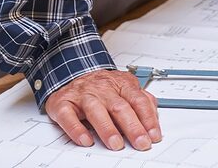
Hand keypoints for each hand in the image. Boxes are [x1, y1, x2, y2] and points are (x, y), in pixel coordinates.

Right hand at [43, 68, 160, 150]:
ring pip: (95, 110)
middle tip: (141, 142)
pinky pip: (69, 116)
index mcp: (120, 84)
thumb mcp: (124, 88)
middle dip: (132, 126)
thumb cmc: (100, 86)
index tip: (153, 135)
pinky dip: (77, 129)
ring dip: (107, 128)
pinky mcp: (63, 103)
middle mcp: (102, 88)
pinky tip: (85, 140)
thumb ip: (141, 101)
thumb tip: (155, 118)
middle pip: (119, 106)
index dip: (148, 118)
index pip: (138, 100)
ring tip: (116, 144)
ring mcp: (82, 95)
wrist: (71, 72)